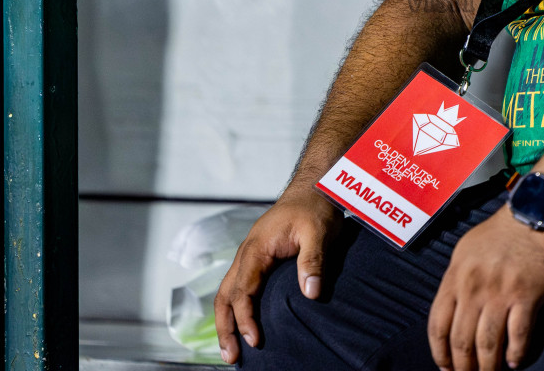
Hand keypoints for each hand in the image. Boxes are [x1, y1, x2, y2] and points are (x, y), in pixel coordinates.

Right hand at [214, 189, 341, 363]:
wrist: (311, 189)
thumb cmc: (314, 208)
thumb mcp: (319, 232)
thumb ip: (313, 261)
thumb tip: (311, 292)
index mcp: (256, 249)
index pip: (242, 291)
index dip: (245, 318)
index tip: (254, 340)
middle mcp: (246, 255)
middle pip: (224, 296)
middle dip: (225, 328)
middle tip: (231, 357)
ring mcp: (249, 257)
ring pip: (226, 293)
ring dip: (226, 322)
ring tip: (230, 350)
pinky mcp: (256, 260)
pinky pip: (237, 288)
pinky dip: (234, 309)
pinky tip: (241, 325)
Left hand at [428, 206, 543, 370]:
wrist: (537, 212)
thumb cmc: (502, 231)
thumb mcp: (467, 250)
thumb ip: (457, 279)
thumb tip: (452, 310)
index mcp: (455, 276)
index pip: (437, 325)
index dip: (440, 353)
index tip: (445, 367)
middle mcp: (474, 287)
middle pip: (461, 341)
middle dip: (463, 367)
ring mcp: (500, 292)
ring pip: (487, 344)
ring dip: (487, 367)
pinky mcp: (527, 295)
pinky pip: (519, 335)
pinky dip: (516, 353)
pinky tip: (515, 361)